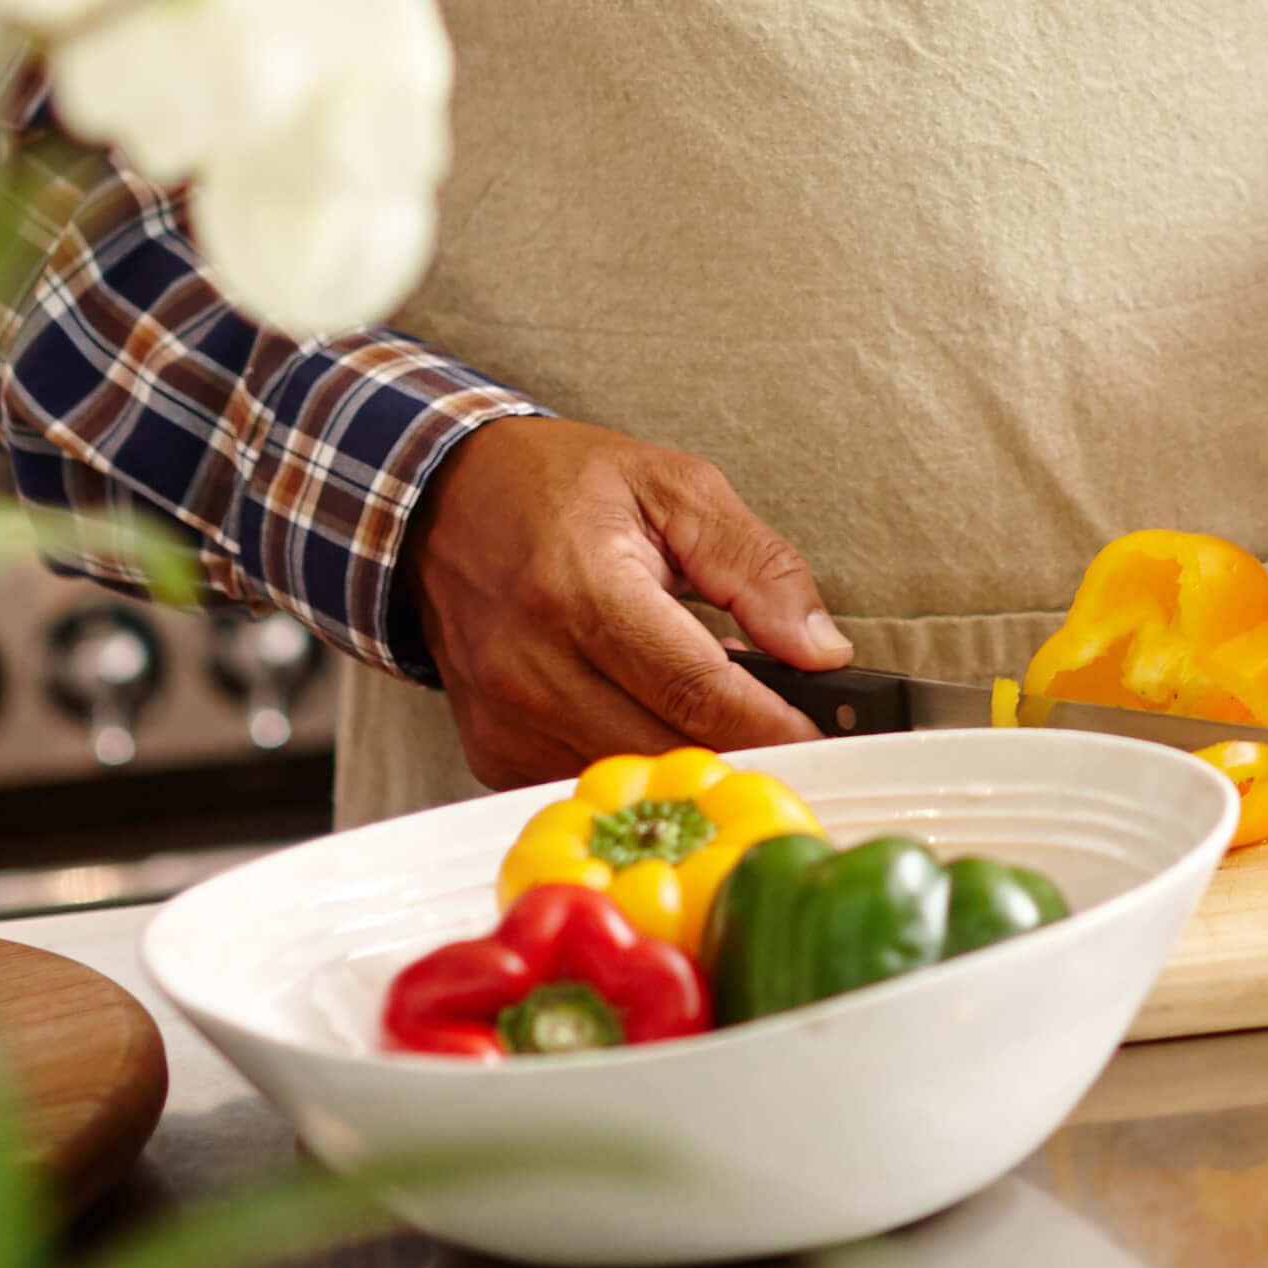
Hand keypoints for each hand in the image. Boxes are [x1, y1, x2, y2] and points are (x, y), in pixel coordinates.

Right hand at [410, 416, 839, 782]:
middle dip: (743, 747)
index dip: (772, 722)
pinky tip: (650, 717)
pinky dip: (632, 761)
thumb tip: (821, 649)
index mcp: (584, 589)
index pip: (695, 688)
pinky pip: (583, 780)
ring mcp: (505, 717)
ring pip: (629, 774)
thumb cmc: (557, 487)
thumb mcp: (674, 488)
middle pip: (667, 745)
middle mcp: (533, 664)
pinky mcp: (492, 750)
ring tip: (716, 709)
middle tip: (792, 729)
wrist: (443, 501)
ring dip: (687, 755)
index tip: (824, 735)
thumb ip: (757, 566)